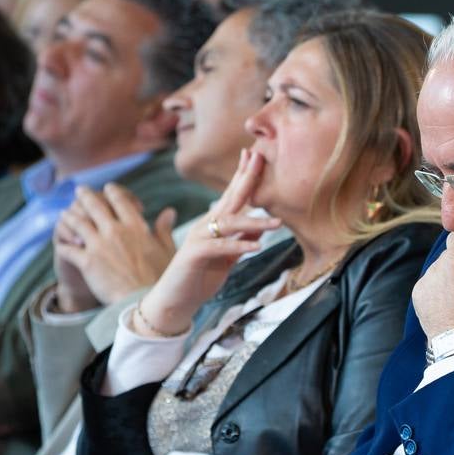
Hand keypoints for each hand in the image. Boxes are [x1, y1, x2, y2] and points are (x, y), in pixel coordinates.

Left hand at [54, 183, 178, 311]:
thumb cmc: (162, 280)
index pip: (120, 199)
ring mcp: (99, 245)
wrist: (146, 304)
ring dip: (69, 216)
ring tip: (65, 213)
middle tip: (80, 190)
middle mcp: (115, 231)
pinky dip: (64, 244)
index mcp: (136, 226)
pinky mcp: (87, 262)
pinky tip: (61, 243)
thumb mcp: (168, 251)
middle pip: (94, 205)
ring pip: (77, 222)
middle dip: (85, 195)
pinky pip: (69, 248)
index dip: (112, 191)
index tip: (107, 188)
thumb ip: (164, 229)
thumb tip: (169, 212)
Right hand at [136, 149, 278, 336]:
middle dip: (245, 178)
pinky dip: (240, 245)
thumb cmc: (201, 277)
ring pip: (228, 222)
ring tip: (278, 223)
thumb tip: (263, 226)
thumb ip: (243, 239)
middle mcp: (205, 225)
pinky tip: (257, 246)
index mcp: (214, 224)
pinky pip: (221, 247)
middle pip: (229, 198)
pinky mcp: (195, 254)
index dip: (243, 175)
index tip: (255, 154)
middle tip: (259, 158)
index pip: (231, 195)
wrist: (176, 300)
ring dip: (254, 221)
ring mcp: (199, 238)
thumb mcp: (228, 257)